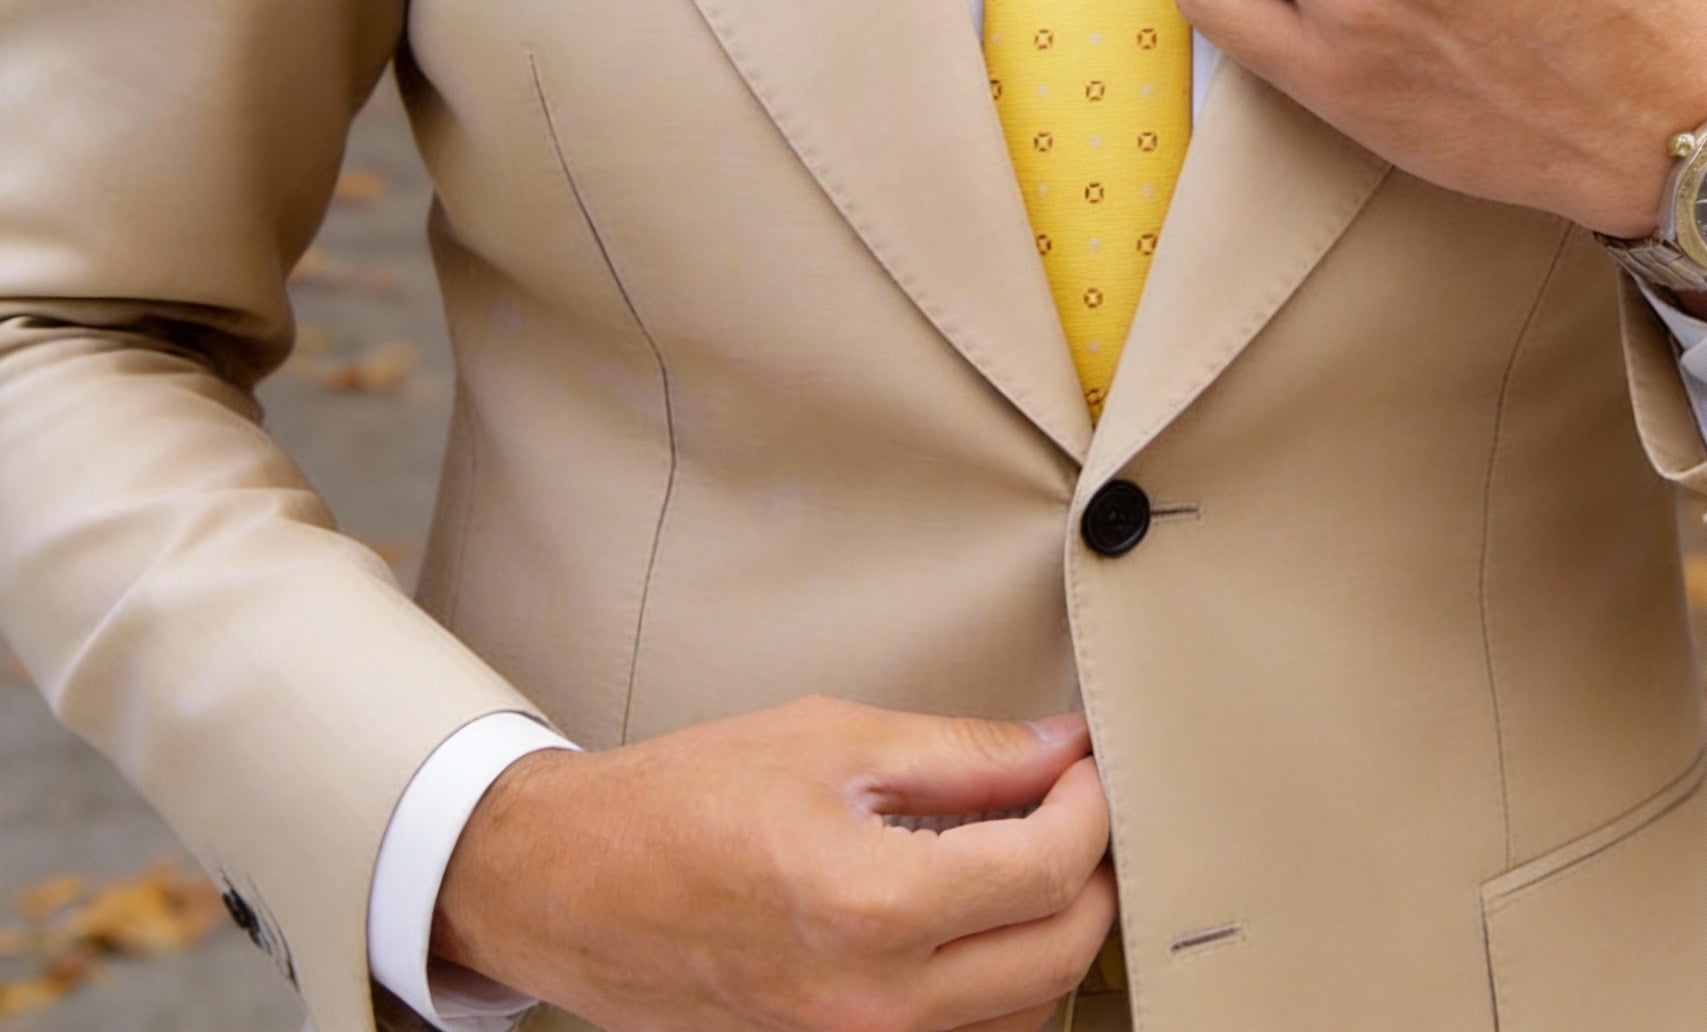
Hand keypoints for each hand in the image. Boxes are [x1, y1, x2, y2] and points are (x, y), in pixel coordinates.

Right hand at [432, 697, 1114, 1031]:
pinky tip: (982, 918)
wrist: (576, 884)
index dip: (1090, 804)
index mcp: (874, 906)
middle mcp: (878, 1003)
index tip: (1086, 763)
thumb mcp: (831, 740)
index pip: (1047, 868)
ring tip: (1034, 854)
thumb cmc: (682, 802)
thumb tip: (1056, 748)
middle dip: (1092, 870)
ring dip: (1054, 934)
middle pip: (1059, 953)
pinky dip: (1002, 985)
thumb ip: (960, 754)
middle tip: (1077, 802)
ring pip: (1025, 1014)